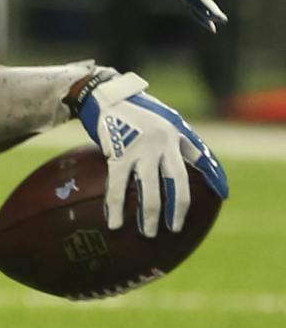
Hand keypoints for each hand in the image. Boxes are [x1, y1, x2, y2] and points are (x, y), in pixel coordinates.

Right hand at [68, 69, 228, 236]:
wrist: (105, 95)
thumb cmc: (135, 109)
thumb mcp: (165, 119)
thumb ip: (181, 139)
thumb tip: (201, 161)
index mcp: (176, 134)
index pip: (201, 158)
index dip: (214, 177)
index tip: (223, 195)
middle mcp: (162, 143)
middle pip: (177, 182)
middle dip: (178, 209)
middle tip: (175, 229)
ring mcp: (140, 149)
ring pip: (149, 189)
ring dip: (150, 215)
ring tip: (148, 233)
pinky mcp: (118, 154)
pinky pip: (117, 187)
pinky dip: (117, 207)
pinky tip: (115, 223)